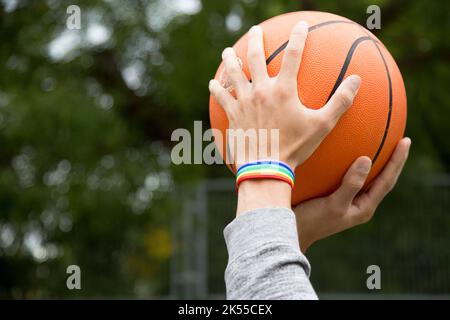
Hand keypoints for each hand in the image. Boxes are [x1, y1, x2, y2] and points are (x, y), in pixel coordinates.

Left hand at [208, 21, 361, 170]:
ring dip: (230, 59)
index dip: (299, 36)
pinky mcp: (232, 114)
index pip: (294, 54)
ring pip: (233, 73)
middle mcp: (261, 90)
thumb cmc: (294, 147)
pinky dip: (217, 88)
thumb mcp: (322, 126)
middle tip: (255, 31)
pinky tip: (213, 83)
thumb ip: (340, 101)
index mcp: (284, 89)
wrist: (265, 167)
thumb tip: (357, 80)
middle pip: (255, 57)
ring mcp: (244, 101)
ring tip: (227, 51)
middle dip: (255, 40)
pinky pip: (222, 97)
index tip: (301, 24)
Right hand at [294, 137, 410, 252]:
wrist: (293, 231)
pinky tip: (351, 154)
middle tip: (403, 140)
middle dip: (394, 161)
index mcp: (365, 207)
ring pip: (369, 178)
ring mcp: (349, 200)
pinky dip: (355, 164)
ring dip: (378, 162)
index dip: (397, 161)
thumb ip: (350, 184)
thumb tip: (367, 159)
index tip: (405, 141)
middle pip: (383, 179)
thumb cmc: (313, 221)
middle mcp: (360, 204)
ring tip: (384, 145)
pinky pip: (352, 177)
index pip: (387, 181)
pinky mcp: (337, 196)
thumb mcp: (333, 204)